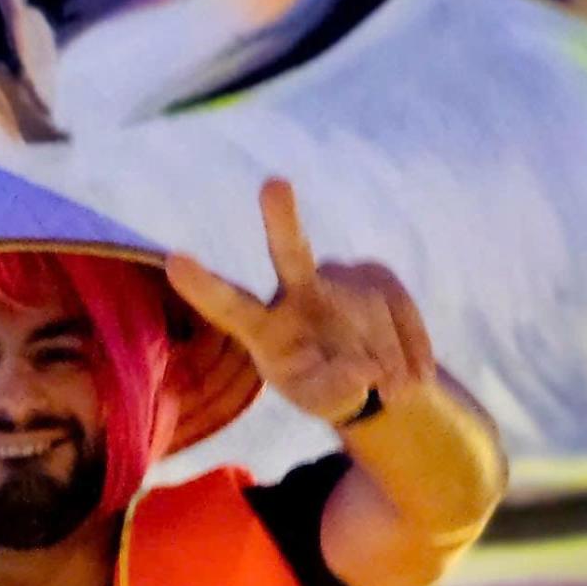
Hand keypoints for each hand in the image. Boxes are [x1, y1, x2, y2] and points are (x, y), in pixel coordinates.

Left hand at [166, 179, 435, 425]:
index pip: (229, 305)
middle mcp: (297, 292)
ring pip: (370, 324)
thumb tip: (364, 371)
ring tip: (390, 393)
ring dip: (388, 365)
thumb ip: (334, 393)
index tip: (173, 260)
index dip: (203, 286)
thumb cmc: (326, 387)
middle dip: (281, 220)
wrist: (372, 373)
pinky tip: (410, 376)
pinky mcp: (381, 278)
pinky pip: (404, 322)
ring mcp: (341, 280)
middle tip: (273, 184)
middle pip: (289, 254)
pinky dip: (413, 356)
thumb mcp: (322, 401)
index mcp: (263, 327)